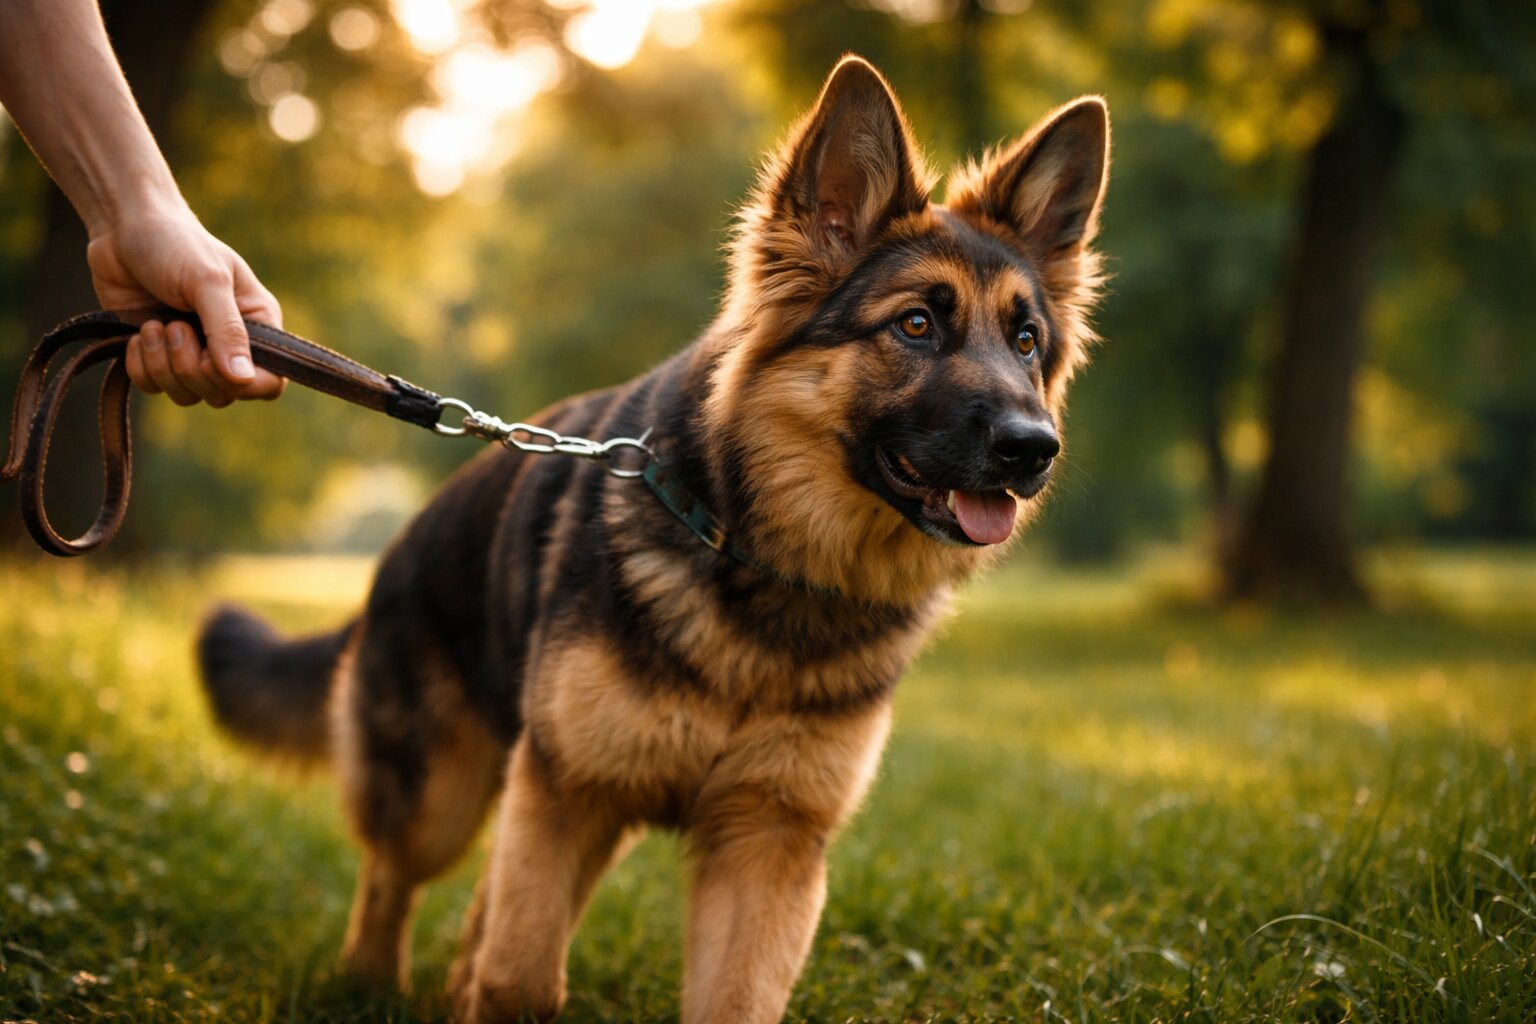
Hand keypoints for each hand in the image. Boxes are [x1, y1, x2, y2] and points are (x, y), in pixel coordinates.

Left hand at [86, 199, 285, 406]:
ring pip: (187, 394)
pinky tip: (137, 334)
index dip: (243, 384)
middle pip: (223, 394)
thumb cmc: (175, 243)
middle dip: (190, 367)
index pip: (269, 382)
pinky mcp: (157, 356)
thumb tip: (244, 378)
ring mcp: (192, 353)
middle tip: (175, 326)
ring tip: (152, 325)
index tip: (212, 360)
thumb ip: (227, 330)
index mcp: (258, 325)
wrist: (122, 227)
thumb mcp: (207, 281)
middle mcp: (229, 345)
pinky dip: (140, 367)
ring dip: (162, 365)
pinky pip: (154, 388)